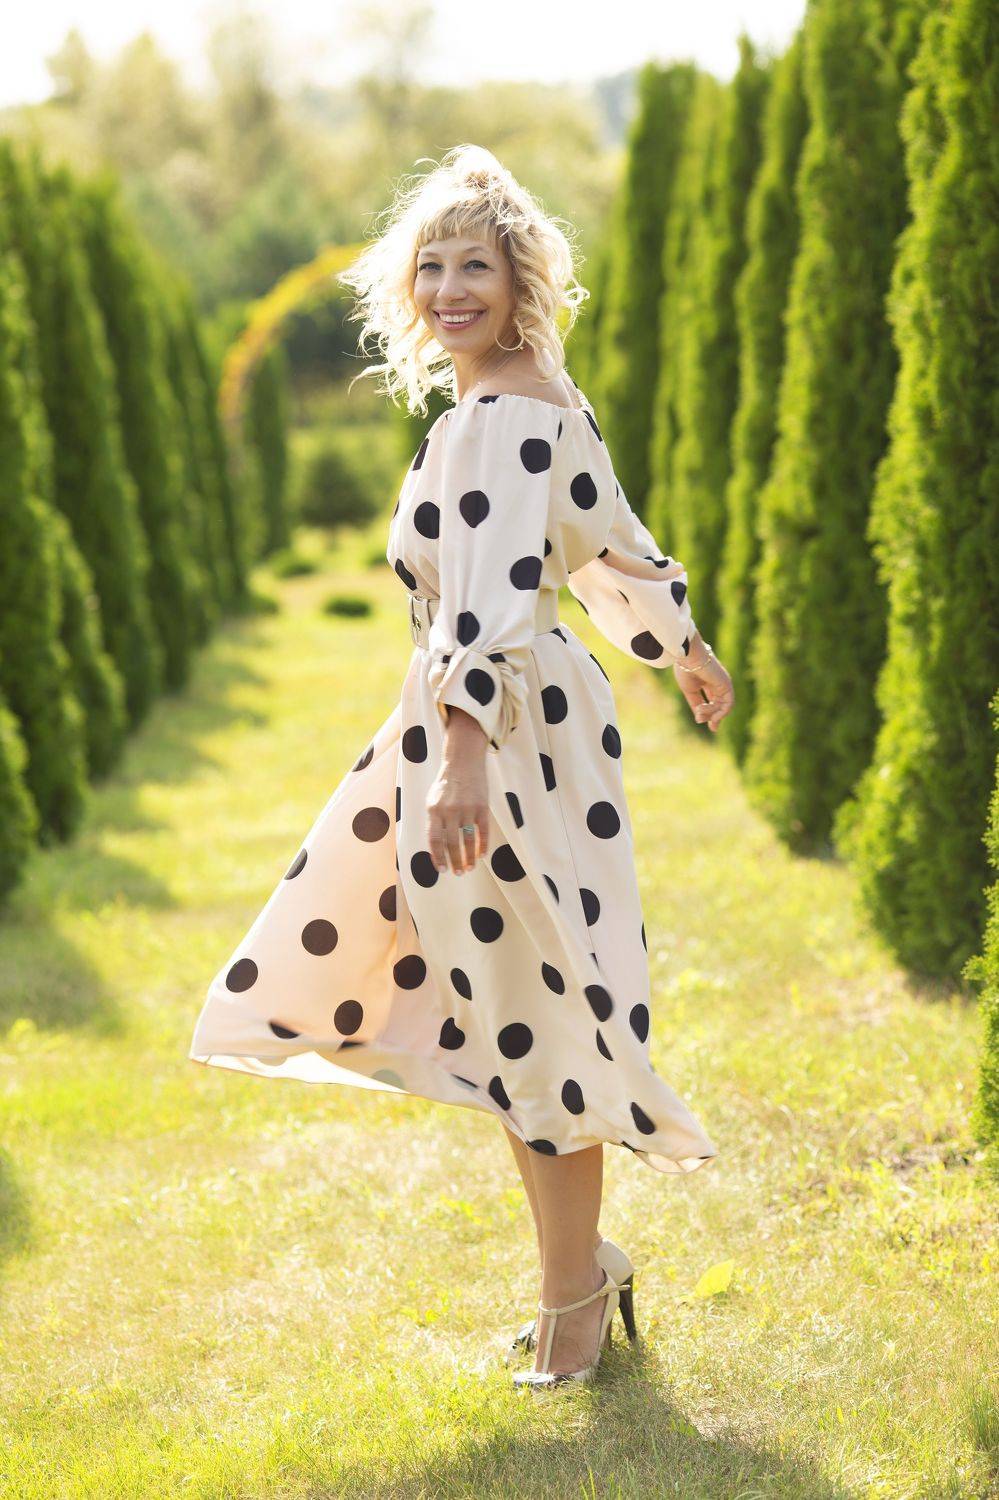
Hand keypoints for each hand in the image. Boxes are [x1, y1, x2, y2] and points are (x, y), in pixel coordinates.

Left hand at [426, 711, 490, 873]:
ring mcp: (467, 809)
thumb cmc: (445, 784)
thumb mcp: (432, 800)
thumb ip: (434, 822)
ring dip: (469, 857)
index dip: (437, 857)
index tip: (442, 870)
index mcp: (434, 810)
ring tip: (470, 867)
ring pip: (468, 840)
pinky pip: (483, 831)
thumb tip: (436, 847)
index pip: (434, 840)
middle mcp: (449, 811)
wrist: (463, 763)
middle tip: (459, 873)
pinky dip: (483, 845)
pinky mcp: (482, 807)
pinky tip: (482, 854)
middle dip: (455, 862)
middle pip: (452, 844)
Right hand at [674, 642, 733, 732]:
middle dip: (714, 717)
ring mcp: (724, 684)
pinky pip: (728, 704)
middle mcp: (718, 683)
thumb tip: (700, 720)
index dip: (709, 713)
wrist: (688, 656)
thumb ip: (696, 705)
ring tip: (700, 713)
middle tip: (711, 727)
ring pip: (722, 706)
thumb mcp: (690, 691)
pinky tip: (713, 717)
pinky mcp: (727, 685)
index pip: (712, 700)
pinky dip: (721, 713)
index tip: (703, 722)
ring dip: (712, 714)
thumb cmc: (685, 669)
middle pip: (719, 705)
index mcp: (708, 681)